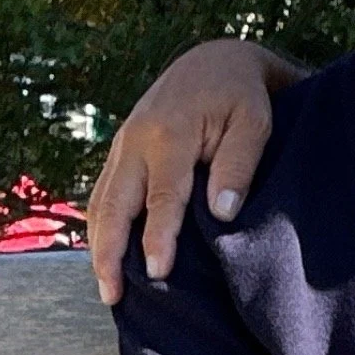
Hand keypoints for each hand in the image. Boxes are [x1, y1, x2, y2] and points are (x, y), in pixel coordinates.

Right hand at [88, 38, 305, 303]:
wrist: (214, 59)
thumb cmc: (242, 95)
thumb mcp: (255, 121)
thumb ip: (238, 164)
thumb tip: (222, 212)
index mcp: (171, 133)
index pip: (162, 196)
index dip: (158, 236)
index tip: (159, 272)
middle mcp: (136, 140)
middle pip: (116, 204)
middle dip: (111, 252)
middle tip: (113, 296)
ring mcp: (123, 143)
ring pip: (101, 201)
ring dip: (99, 244)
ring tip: (107, 288)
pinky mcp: (120, 149)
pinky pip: (102, 191)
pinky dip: (100, 224)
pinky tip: (104, 253)